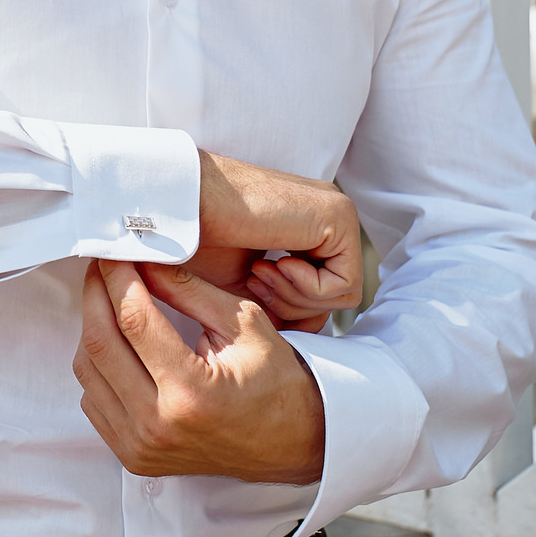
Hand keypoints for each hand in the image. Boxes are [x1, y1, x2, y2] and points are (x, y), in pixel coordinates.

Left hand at [73, 259, 325, 484]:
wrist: (291, 443)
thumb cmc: (275, 382)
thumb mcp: (243, 323)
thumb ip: (188, 290)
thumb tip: (142, 262)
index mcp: (191, 392)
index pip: (134, 321)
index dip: (117, 278)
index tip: (112, 255)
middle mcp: (158, 425)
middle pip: (99, 344)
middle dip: (96, 295)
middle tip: (104, 270)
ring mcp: (140, 446)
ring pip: (87, 371)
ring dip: (94, 329)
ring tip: (113, 304)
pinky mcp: (132, 457)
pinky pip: (92, 399)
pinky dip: (99, 366)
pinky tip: (120, 347)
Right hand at [194, 149, 361, 325]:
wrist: (190, 203)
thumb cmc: (206, 239)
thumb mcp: (252, 285)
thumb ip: (284, 305)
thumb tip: (307, 333)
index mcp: (314, 225)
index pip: (326, 289)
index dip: (290, 309)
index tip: (251, 291)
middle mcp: (332, 216)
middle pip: (338, 294)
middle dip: (292, 305)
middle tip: (254, 282)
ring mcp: (340, 213)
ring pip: (344, 292)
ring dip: (295, 298)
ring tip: (259, 272)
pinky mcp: (340, 217)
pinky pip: (345, 283)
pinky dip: (307, 288)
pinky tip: (275, 263)